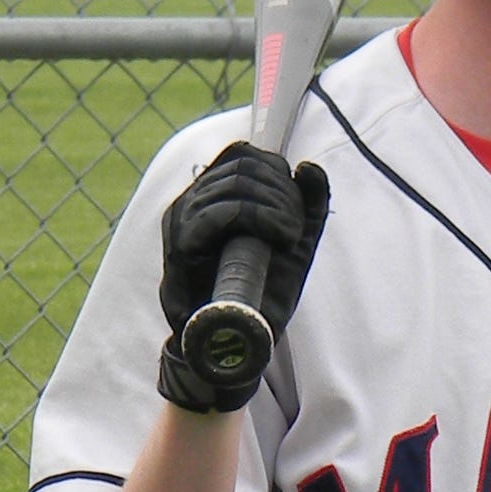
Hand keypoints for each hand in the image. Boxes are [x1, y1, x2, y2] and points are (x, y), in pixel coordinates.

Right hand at [156, 141, 328, 411]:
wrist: (238, 338)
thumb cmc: (262, 288)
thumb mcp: (295, 242)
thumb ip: (309, 205)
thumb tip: (309, 166)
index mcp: (212, 195)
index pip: (242, 154)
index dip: (275, 169)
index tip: (294, 206)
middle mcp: (191, 201)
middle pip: (244, 164)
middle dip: (282, 191)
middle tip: (294, 229)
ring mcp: (182, 221)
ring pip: (237, 185)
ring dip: (277, 207)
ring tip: (289, 238)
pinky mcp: (181, 246)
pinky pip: (220, 214)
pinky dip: (261, 219)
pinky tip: (280, 238)